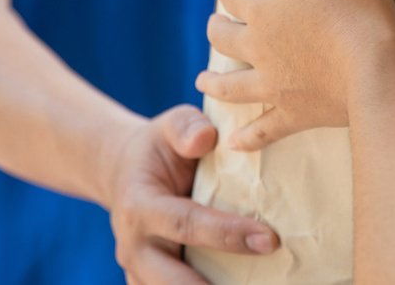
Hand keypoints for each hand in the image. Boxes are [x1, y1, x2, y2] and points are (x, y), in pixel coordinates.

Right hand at [106, 106, 278, 283]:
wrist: (125, 171)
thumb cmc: (158, 148)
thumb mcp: (169, 126)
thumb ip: (187, 127)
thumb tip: (207, 138)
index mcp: (140, 206)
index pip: (187, 224)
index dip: (227, 234)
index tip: (270, 240)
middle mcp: (134, 246)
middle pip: (174, 279)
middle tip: (267, 282)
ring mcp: (137, 270)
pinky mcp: (147, 282)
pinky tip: (240, 284)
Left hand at [195, 0, 394, 150]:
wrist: (376, 73)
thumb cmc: (355, 10)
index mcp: (263, 8)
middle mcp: (258, 48)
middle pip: (223, 37)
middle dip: (216, 27)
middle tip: (215, 22)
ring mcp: (273, 84)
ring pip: (230, 85)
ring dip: (213, 82)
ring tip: (202, 80)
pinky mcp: (294, 113)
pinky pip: (264, 130)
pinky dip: (248, 138)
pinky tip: (235, 144)